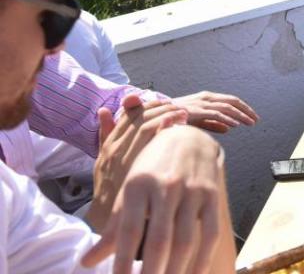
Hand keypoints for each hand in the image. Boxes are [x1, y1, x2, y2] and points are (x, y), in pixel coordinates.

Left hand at [82, 125, 230, 273]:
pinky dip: (203, 259)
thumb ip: (113, 228)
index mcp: (138, 185)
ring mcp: (192, 190)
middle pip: (159, 239)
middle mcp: (165, 187)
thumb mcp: (129, 190)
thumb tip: (88, 262)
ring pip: (186, 239)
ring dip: (176, 271)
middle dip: (152, 273)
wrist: (188, 136)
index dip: (123, 262)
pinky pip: (210, 233)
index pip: (129, 231)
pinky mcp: (212, 195)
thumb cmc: (152, 168)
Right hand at [87, 94, 187, 230]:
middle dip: (160, 107)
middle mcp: (116, 148)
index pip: (128, 115)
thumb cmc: (110, 189)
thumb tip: (103, 110)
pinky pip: (152, 139)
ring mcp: (126, 157)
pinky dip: (166, 128)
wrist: (108, 219)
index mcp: (109, 145)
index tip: (163, 102)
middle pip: (139, 117)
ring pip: (147, 125)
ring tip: (181, 113)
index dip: (147, 105)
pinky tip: (178, 126)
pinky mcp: (138, 166)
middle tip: (176, 105)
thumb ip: (105, 134)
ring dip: (166, 115)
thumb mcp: (102, 160)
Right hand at [172, 91, 258, 132]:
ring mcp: (201, 103)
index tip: (253, 116)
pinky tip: (235, 124)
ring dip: (240, 115)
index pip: (230, 100)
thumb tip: (230, 128)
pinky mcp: (196, 111)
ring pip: (227, 107)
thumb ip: (214, 124)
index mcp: (207, 98)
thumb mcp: (199, 120)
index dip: (243, 108)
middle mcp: (206, 98)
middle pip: (232, 101)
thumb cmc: (178, 117)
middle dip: (246, 110)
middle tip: (256, 119)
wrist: (157, 115)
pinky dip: (227, 119)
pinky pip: (216, 114)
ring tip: (250, 122)